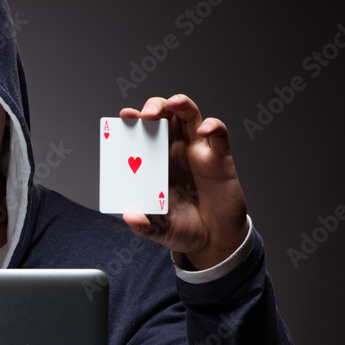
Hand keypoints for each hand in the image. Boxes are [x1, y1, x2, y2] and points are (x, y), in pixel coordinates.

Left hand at [119, 94, 247, 269]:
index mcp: (155, 162)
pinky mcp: (220, 160)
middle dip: (155, 107)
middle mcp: (175, 151)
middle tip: (146, 114)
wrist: (214, 241)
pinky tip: (203, 130)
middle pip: (166, 116)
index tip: (124, 116)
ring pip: (190, 116)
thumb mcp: (158, 230)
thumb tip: (129, 217)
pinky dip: (213, 126)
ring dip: (181, 104)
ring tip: (172, 103)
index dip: (134, 120)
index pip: (143, 132)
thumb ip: (143, 225)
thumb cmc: (183, 229)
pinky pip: (220, 136)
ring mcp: (198, 153)